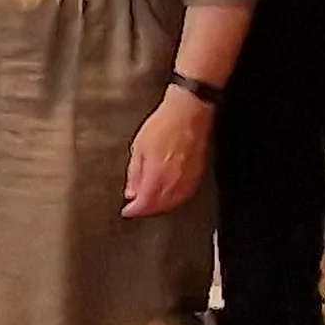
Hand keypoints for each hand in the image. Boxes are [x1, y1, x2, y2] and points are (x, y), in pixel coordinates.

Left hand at [122, 89, 214, 217]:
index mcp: (156, 174)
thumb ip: (134, 173)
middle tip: (136, 208)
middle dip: (146, 210)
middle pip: (158, 206)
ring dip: (160, 207)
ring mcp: (187, 178)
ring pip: (172, 203)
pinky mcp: (197, 174)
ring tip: (150, 204)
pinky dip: (174, 200)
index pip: (144, 203)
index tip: (127, 211)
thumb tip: (131, 192)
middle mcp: (173, 180)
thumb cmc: (163, 125)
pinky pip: (185, 195)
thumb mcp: (138, 147)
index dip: (133, 211)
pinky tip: (168, 197)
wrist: (188, 113)